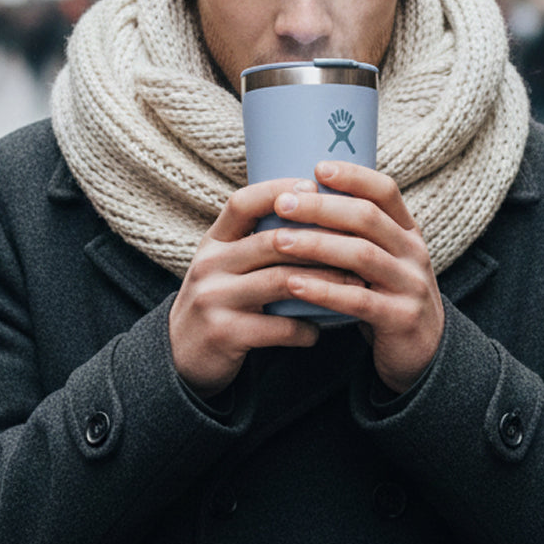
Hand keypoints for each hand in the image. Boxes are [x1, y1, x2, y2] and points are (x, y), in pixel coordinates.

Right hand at [169, 178, 364, 398]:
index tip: (314, 186)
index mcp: (213, 242)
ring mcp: (214, 299)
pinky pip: (277, 327)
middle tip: (361, 244)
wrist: (181, 356)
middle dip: (321, 242)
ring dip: (325, 283)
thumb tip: (313, 207)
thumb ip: (256, 241)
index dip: (278, 190)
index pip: (242, 202)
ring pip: (281, 282)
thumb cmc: (219, 301)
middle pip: (272, 241)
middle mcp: (210, 264)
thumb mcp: (225, 264)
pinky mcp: (225, 334)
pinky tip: (320, 329)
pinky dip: (305, 328)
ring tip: (355, 285)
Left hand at [270, 161, 442, 394]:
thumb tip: (300, 196)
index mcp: (408, 231)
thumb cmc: (385, 297)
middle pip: (367, 218)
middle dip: (321, 207)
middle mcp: (414, 252)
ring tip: (278, 241)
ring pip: (361, 255)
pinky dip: (324, 290)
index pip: (385, 191)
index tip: (316, 167)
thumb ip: (355, 234)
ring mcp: (411, 285)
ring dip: (316, 245)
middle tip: (282, 203)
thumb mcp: (381, 259)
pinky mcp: (401, 318)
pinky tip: (294, 284)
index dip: (352, 176)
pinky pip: (359, 300)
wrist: (423, 354)